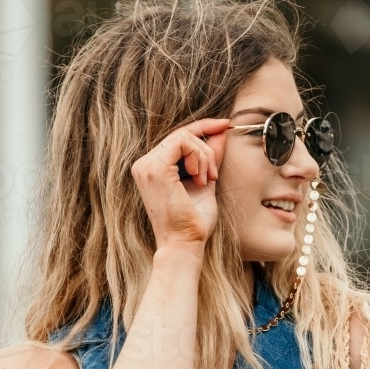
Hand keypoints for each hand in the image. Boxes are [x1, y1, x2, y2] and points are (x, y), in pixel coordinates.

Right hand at [131, 117, 230, 252]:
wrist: (185, 244)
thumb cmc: (194, 222)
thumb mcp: (205, 183)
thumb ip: (210, 158)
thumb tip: (221, 132)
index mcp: (152, 169)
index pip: (177, 138)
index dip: (203, 127)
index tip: (225, 124)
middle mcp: (144, 165)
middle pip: (181, 134)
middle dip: (207, 149)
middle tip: (215, 175)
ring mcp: (146, 166)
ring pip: (183, 136)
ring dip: (204, 156)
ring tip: (208, 180)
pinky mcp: (155, 168)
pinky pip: (182, 142)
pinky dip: (198, 156)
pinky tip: (201, 178)